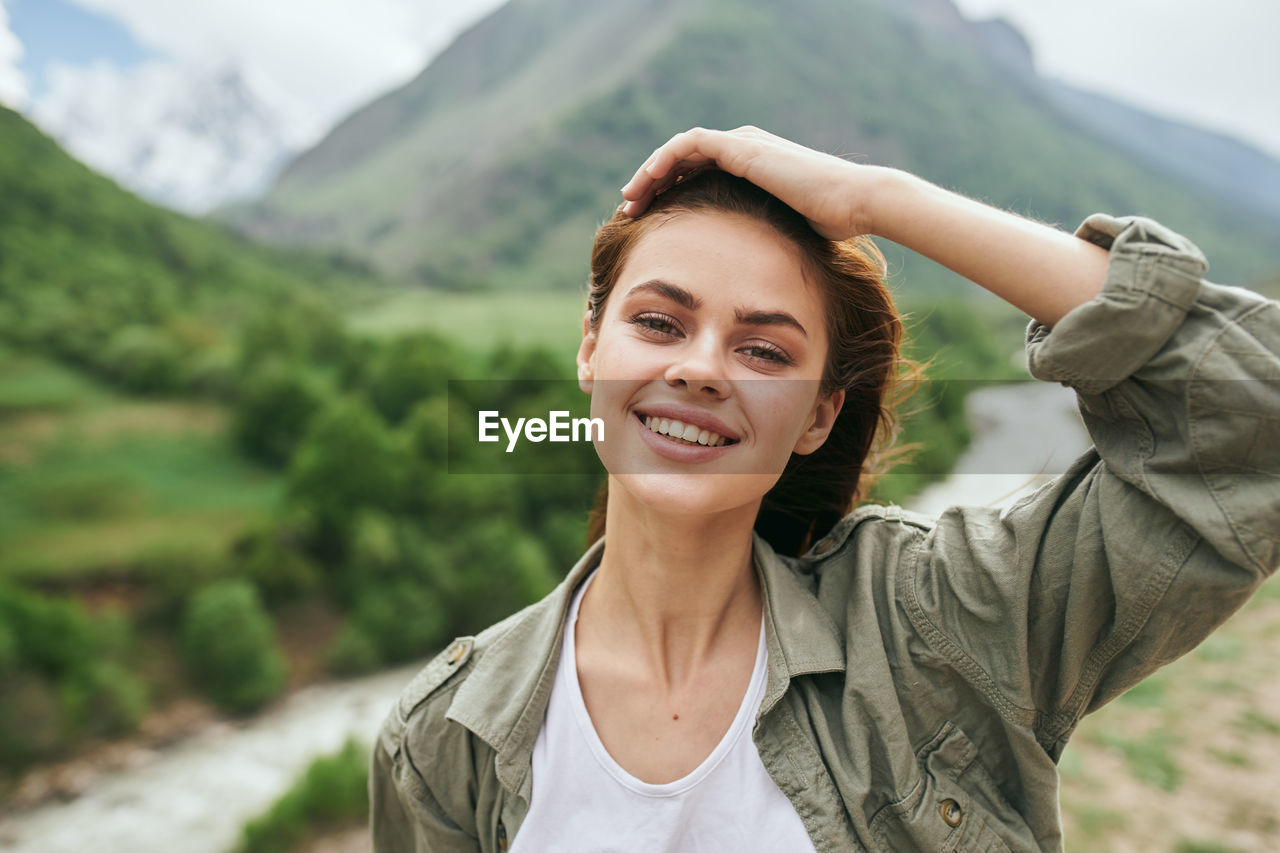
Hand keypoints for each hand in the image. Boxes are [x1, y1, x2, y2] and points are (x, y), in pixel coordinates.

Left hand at [619, 126, 882, 239]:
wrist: (854, 203)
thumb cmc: (829, 224)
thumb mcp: (782, 232)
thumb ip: (758, 236)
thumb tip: (744, 270)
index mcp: (750, 166)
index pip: (696, 172)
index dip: (668, 193)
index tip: (648, 220)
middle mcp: (743, 149)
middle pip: (682, 160)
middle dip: (652, 184)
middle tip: (630, 210)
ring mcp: (742, 145)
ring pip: (679, 150)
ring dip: (650, 172)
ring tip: (631, 199)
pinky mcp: (741, 147)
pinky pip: (689, 145)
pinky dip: (664, 160)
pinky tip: (647, 183)